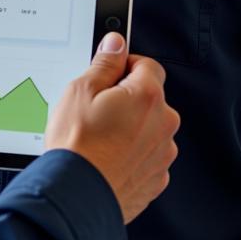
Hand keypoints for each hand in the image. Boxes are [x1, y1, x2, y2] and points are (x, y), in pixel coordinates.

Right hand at [45, 33, 179, 223]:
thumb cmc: (77, 144)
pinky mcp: (156, 179)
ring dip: (130, 128)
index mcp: (147, 96)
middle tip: (96, 109)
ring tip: (98, 138)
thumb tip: (116, 44)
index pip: (148, 65)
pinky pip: (146, 156)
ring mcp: (162, 154)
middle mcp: (163, 124)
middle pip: (150, 98)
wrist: (77, 195)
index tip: (108, 74)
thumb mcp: (81, 90)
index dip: (125, 66)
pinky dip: (130, 154)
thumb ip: (105, 63)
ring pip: (148, 128)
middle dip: (127, 99)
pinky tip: (106, 157)